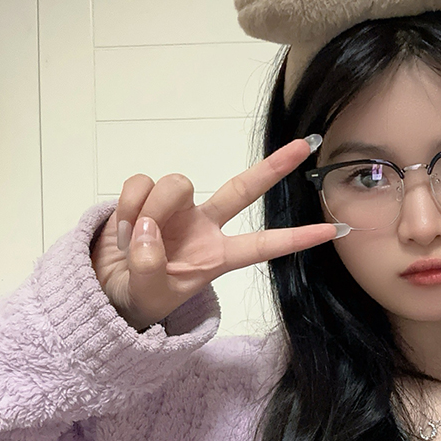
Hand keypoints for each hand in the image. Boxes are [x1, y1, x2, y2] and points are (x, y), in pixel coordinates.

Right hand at [91, 137, 342, 329]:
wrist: (109, 289)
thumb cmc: (142, 295)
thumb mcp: (150, 295)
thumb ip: (149, 267)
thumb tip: (146, 230)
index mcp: (218, 256)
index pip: (263, 245)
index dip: (296, 238)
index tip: (332, 230)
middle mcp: (205, 225)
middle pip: (242, 189)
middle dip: (273, 167)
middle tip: (304, 145)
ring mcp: (178, 209)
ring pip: (175, 184)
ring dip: (149, 209)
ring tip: (131, 240)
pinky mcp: (147, 196)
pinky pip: (140, 184)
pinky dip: (126, 205)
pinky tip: (120, 229)